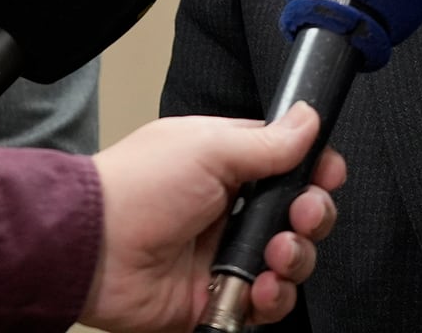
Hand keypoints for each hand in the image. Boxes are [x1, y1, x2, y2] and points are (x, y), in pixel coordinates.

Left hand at [82, 103, 344, 332]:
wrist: (94, 249)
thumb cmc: (138, 187)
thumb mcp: (208, 148)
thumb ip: (267, 142)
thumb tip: (309, 119)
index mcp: (227, 163)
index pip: (290, 164)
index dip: (315, 171)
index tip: (327, 175)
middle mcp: (231, 209)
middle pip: (299, 214)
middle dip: (313, 215)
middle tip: (303, 214)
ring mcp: (226, 255)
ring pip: (291, 260)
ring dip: (295, 257)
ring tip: (276, 255)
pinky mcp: (220, 296)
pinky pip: (269, 303)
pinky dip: (273, 298)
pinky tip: (260, 287)